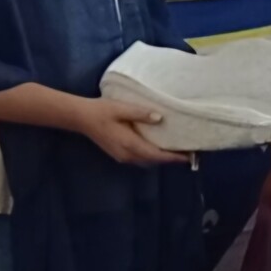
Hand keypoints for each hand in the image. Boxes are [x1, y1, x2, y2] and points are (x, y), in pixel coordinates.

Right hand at [73, 98, 189, 166]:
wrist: (81, 118)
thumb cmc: (102, 111)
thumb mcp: (122, 108)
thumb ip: (141, 113)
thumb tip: (160, 118)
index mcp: (130, 144)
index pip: (156, 155)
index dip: (173, 157)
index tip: (188, 157)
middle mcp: (127, 155)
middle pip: (154, 161)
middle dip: (170, 159)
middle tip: (189, 153)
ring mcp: (122, 156)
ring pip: (147, 161)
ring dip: (161, 158)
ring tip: (177, 151)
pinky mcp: (120, 154)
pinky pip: (140, 158)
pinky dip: (152, 156)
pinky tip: (159, 148)